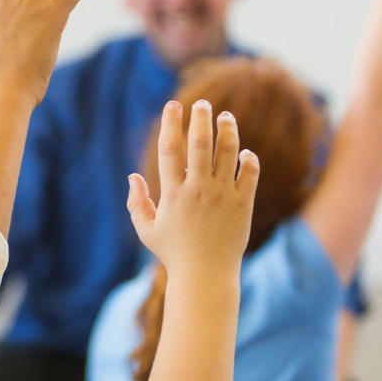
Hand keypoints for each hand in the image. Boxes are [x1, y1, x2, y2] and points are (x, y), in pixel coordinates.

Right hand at [127, 101, 258, 278]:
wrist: (206, 276)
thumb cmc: (174, 254)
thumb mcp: (147, 230)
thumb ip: (137, 203)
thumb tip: (132, 177)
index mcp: (173, 193)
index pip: (171, 149)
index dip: (171, 124)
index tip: (172, 106)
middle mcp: (198, 190)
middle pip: (201, 143)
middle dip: (201, 118)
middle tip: (202, 104)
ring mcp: (222, 196)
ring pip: (228, 152)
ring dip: (228, 130)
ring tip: (226, 117)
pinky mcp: (242, 204)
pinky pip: (249, 173)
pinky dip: (248, 158)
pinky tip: (244, 152)